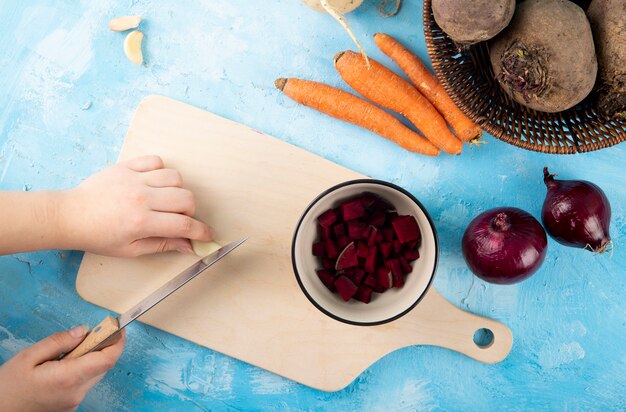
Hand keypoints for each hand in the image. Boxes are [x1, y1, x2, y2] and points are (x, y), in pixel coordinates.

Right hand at [0, 326, 125, 410]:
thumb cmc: (8, 387)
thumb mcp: (28, 357)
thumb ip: (59, 342)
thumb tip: (83, 331)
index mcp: (68, 377)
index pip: (107, 359)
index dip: (117, 341)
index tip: (118, 327)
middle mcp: (76, 392)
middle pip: (103, 365)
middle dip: (103, 347)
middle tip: (91, 333)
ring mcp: (74, 401)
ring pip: (95, 374)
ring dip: (91, 358)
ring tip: (68, 352)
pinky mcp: (70, 405)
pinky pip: (84, 383)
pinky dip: (82, 370)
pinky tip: (63, 366)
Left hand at [60, 155, 212, 256]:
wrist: (69, 216)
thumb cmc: (98, 236)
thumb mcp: (131, 249)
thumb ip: (162, 245)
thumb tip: (188, 246)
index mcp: (141, 222)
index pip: (184, 225)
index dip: (201, 231)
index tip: (208, 235)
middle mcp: (141, 198)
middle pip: (186, 198)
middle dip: (190, 211)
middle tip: (179, 218)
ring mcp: (133, 179)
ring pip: (175, 177)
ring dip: (177, 191)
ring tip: (165, 200)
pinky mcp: (125, 166)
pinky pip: (156, 161)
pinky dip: (161, 171)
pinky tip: (154, 183)